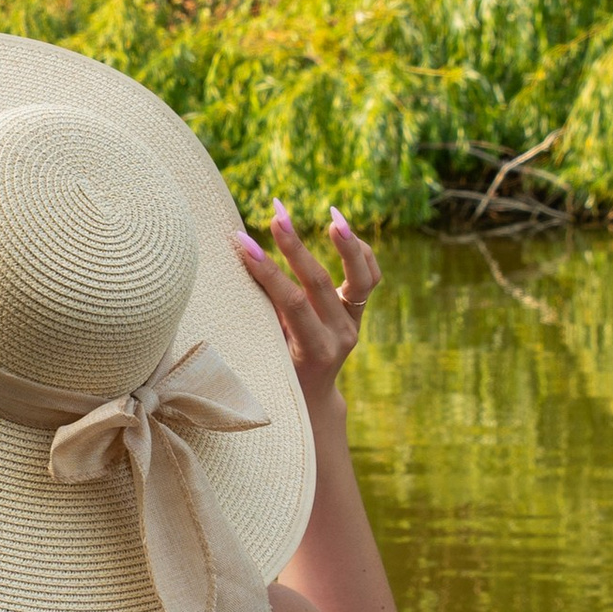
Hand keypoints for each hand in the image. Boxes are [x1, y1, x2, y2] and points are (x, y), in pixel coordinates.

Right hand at [235, 203, 378, 404]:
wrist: (311, 396)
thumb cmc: (277, 373)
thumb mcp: (266, 349)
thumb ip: (261, 310)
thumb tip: (243, 259)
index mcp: (314, 352)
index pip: (292, 303)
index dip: (267, 271)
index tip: (243, 243)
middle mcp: (340, 337)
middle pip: (320, 283)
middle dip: (294, 246)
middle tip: (276, 215)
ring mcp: (354, 324)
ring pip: (360, 278)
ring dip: (346, 244)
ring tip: (332, 215)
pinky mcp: (359, 312)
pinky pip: (370, 277)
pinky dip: (359, 251)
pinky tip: (339, 227)